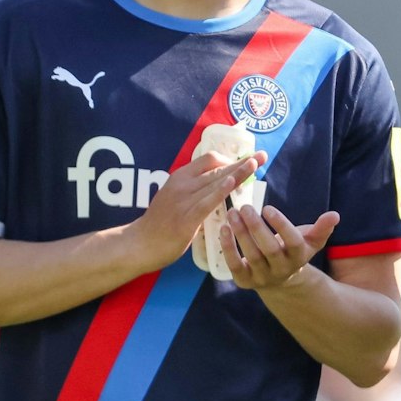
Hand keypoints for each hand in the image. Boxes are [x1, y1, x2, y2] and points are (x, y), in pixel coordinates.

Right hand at [123, 152, 266, 272]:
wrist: (139, 245)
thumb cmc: (158, 225)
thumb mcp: (173, 199)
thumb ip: (192, 192)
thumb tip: (215, 189)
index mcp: (179, 177)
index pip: (209, 159)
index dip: (230, 159)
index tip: (246, 161)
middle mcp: (182, 184)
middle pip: (216, 167)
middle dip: (241, 161)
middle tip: (262, 156)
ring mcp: (183, 200)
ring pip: (215, 181)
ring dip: (238, 172)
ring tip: (256, 164)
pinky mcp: (186, 218)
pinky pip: (206, 201)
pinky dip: (220, 191)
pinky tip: (233, 183)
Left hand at [217, 205, 338, 291]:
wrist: (280, 280)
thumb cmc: (293, 250)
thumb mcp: (309, 241)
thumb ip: (321, 229)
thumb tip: (335, 215)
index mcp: (298, 257)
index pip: (292, 242)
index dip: (281, 225)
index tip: (268, 207)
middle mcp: (281, 270)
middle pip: (269, 249)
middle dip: (256, 228)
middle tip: (245, 207)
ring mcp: (262, 278)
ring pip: (251, 256)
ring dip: (240, 234)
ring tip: (232, 213)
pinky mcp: (245, 282)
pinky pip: (234, 266)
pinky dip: (228, 248)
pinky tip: (223, 229)